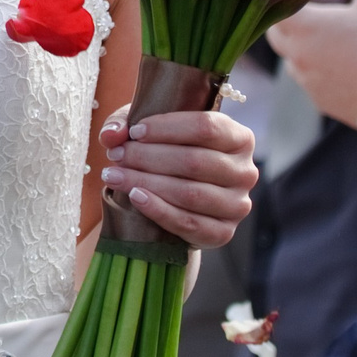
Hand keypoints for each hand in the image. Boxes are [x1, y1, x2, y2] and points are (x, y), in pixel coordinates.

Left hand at [96, 106, 256, 247]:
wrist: (178, 198)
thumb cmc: (168, 151)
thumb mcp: (151, 129)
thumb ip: (127, 124)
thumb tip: (111, 135)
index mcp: (239, 138)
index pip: (206, 127)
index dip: (167, 128)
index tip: (135, 131)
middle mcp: (245, 171)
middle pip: (195, 161)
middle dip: (148, 157)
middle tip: (117, 155)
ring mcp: (237, 205)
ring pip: (191, 193)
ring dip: (146, 183)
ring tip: (114, 175)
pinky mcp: (224, 233)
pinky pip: (189, 223)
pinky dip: (159, 210)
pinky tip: (134, 197)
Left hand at [264, 0, 356, 124]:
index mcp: (304, 27)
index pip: (272, 9)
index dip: (278, 0)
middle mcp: (298, 55)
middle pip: (276, 36)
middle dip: (285, 24)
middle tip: (305, 15)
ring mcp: (307, 81)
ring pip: (291, 61)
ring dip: (301, 50)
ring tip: (325, 42)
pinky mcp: (320, 101)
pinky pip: (308, 82)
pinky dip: (316, 72)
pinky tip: (338, 67)